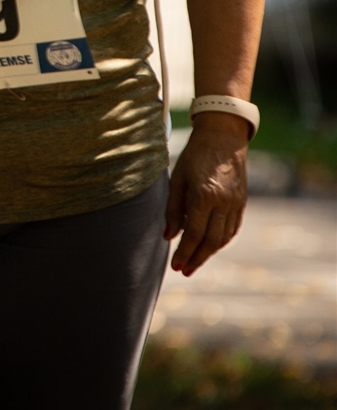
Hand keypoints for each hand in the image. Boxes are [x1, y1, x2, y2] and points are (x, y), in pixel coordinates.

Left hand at [166, 112, 248, 275]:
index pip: (195, 233)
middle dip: (197, 258)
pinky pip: (232, 228)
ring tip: (194, 262)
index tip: (176, 266)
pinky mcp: (242, 203)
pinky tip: (210, 246)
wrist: (223, 138)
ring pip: (224, 237)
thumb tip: (169, 236)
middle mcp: (224, 203)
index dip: (185, 252)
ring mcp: (236, 204)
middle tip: (184, 271)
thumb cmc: (193, 156)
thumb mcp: (177, 179)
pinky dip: (221, 241)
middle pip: (211, 241)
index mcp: (205, 196)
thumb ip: (173, 209)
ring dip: (209, 253)